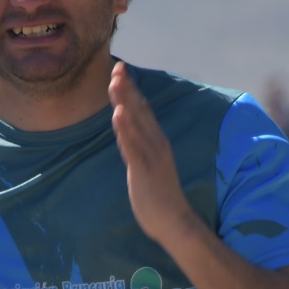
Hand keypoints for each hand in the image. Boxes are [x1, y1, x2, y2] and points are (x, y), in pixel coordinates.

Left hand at [109, 62, 199, 249]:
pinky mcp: (145, 170)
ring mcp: (152, 156)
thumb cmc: (160, 196)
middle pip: (139, 110)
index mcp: (157, 142)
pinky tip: (118, 113)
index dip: (131, 89)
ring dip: (125, 101)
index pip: (143, 110)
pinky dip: (125, 129)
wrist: (174, 222)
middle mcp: (157, 144)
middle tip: (116, 66)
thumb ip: (140, 147)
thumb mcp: (148, 165)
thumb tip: (129, 134)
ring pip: (135, 123)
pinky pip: (133, 146)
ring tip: (114, 81)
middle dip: (127, 88)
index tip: (120, 70)